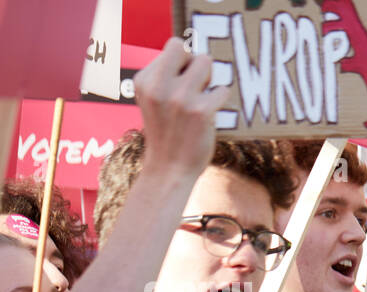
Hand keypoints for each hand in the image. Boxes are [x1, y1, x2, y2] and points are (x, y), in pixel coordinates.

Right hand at [132, 38, 230, 182]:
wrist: (169, 170)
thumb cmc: (167, 134)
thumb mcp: (153, 101)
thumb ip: (165, 78)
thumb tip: (194, 56)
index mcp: (144, 80)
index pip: (174, 47)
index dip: (184, 61)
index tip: (184, 79)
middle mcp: (159, 85)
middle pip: (189, 50)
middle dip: (197, 64)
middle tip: (197, 87)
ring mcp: (180, 98)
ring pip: (207, 62)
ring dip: (210, 79)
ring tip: (203, 99)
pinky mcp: (201, 111)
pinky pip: (222, 90)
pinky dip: (221, 100)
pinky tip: (211, 114)